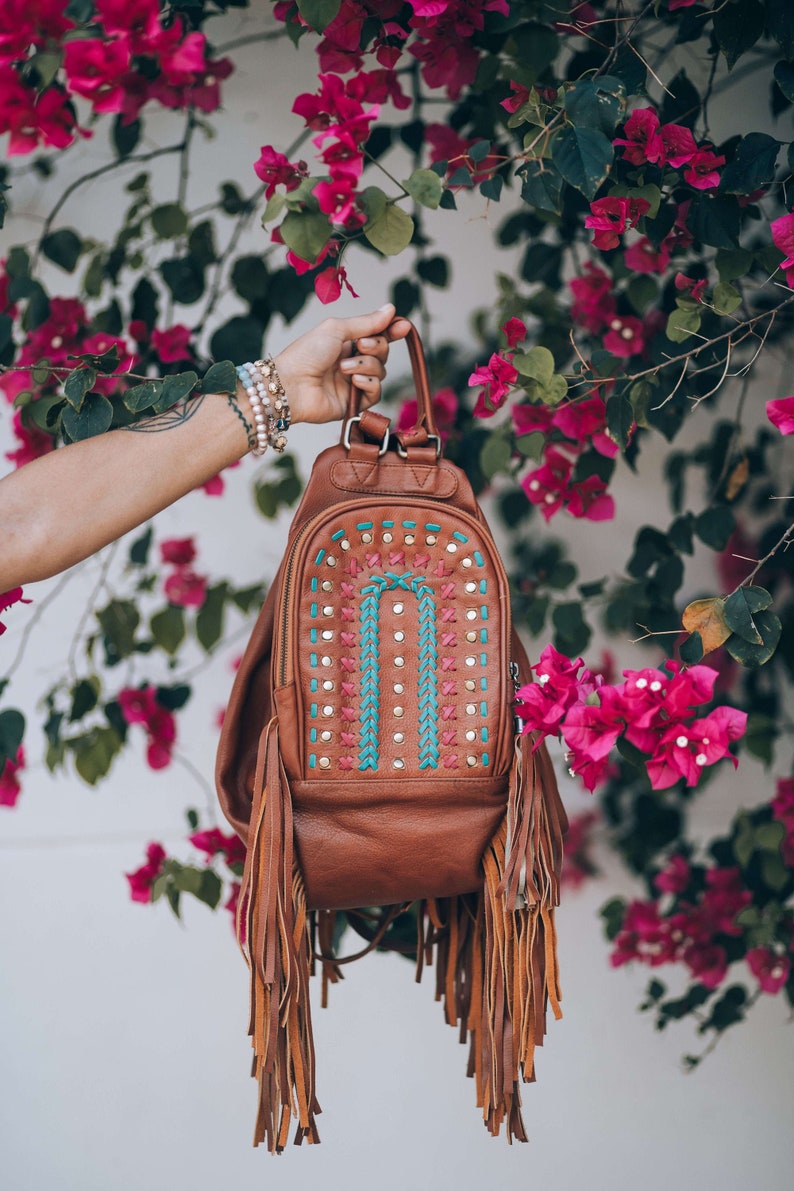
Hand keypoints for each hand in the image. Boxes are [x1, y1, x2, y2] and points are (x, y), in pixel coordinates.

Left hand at [272, 304, 410, 424]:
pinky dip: (368, 383)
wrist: (292, 384)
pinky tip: (354, 380)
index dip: (392, 331)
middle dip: (377, 346)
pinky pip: (375, 392)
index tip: (403, 326)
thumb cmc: (306, 353)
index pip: (377, 335)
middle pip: (382, 353)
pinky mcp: (354, 403)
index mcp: (346, 342)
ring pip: (381, 372)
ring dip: (366, 365)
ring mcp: (353, 383)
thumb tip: (391, 309)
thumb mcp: (337, 329)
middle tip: (361, 345)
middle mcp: (352, 362)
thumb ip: (366, 322)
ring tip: (343, 367)